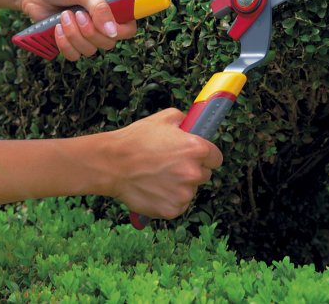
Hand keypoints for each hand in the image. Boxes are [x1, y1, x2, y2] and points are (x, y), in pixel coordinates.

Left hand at [19, 0, 136, 59]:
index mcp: (111, 4)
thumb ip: (99, 8)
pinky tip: (57, 28)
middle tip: (78, 15)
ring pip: (91, 50)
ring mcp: (86, 32)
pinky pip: (75, 55)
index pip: (129, 26)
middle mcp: (101, 20)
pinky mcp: (70, 40)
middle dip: (91, 32)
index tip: (106, 26)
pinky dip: (64, 44)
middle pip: (110, 42)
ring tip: (63, 17)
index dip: (120, 31)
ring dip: (74, 36)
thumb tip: (112, 31)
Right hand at [90, 109, 223, 219]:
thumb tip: (192, 125)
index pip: (216, 158)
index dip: (206, 157)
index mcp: (196, 149)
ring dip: (180, 186)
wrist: (112, 163)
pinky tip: (154, 188)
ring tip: (158, 176)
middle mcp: (194, 172)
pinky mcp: (172, 210)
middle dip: (192, 170)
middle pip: (204, 175)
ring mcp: (183, 194)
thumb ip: (184, 120)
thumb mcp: (163, 118)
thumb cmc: (136, 139)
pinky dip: (169, 200)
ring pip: (190, 190)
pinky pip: (178, 205)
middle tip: (172, 165)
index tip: (198, 157)